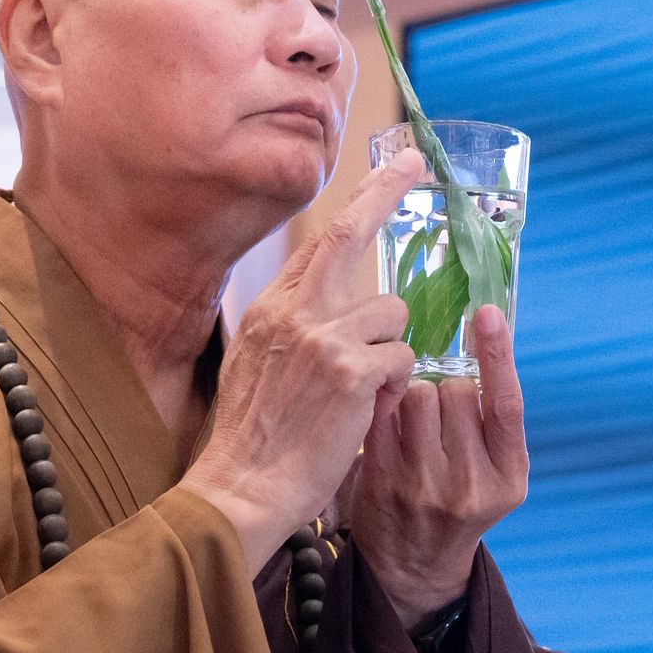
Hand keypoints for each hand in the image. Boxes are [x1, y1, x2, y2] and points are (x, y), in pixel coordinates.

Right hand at [180, 150, 423, 576]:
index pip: (317, 244)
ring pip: (392, 312)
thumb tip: (317, 300)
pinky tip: (370, 407)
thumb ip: (287, 328)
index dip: (356, 206)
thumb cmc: (251, 439)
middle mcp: (292, 311)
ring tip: (367, 388)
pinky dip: (396, 383)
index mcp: (268, 309)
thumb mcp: (253, 365)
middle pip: (347, 235)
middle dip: (383, 193)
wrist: (239, 488)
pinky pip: (401, 357)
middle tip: (413, 165)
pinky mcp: (351, 372)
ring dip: (392, 348)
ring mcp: (321, 337)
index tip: (385, 175)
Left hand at [351, 303, 528, 631]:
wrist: (412, 565)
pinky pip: (382, 412)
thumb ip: (487, 419)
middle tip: (437, 411)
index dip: (499, 355)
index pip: (507, 404)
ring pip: (417, 395)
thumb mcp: (491, 472)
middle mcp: (473, 483)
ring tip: (412, 420)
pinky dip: (383, 402)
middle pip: (454, 390)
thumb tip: (478, 337)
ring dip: (412, 392)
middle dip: (444, 385)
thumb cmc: (454, 501)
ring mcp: (426, 484)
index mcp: (509, 476)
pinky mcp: (384, 480)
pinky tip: (383, 413)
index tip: (488, 313)